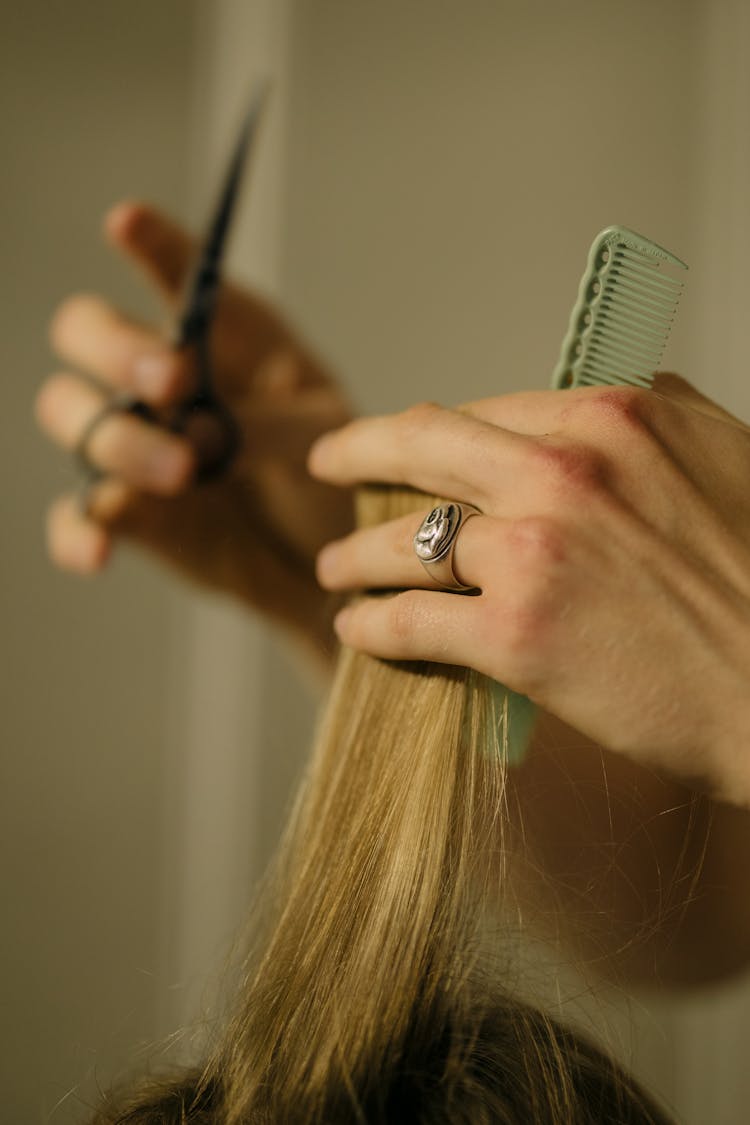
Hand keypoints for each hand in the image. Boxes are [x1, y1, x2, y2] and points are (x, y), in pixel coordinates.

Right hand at [36, 202, 352, 653]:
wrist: (330, 566)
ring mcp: (135, 443)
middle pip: (88, 330)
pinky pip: (76, 515)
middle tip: (174, 381)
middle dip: (118, 348)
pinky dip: (79, 532)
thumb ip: (270, 427)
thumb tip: (193, 433)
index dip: (149, 243)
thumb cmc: (334, 480)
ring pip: (73, 413)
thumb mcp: (326, 442)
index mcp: (224, 337)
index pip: (176, 273)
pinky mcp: (126, 513)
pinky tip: (101, 550)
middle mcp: (164, 381)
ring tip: (185, 473)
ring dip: (118, 439)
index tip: (126, 222)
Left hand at [308, 375, 749, 805]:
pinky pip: (411, 619)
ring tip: (335, 567)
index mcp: (615, 420)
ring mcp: (535, 552)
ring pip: (407, 539)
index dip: (437, 430)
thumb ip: (652, 420)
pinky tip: (357, 627)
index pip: (488, 410)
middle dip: (358, 452)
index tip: (408, 443)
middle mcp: (564, 473)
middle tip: (329, 464)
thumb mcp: (721, 457)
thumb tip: (597, 404)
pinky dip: (371, 623)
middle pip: (422, 446)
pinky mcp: (518, 636)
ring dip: (355, 553)